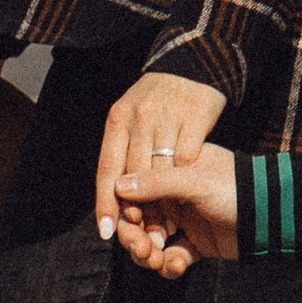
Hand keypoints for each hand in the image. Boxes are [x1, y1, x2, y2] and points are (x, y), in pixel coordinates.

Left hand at [95, 70, 226, 244]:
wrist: (192, 64)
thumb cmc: (158, 101)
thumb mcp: (131, 119)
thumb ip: (123, 153)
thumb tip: (115, 197)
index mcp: (118, 120)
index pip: (107, 168)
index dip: (105, 202)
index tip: (108, 232)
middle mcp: (139, 117)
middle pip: (134, 175)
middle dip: (139, 212)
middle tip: (145, 238)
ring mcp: (167, 115)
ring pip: (161, 171)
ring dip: (164, 205)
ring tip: (167, 227)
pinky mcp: (195, 115)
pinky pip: (188, 157)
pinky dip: (186, 180)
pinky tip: (189, 198)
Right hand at [109, 143, 241, 278]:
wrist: (273, 216)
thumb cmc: (236, 189)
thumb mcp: (195, 180)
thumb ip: (157, 183)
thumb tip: (118, 185)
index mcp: (172, 170)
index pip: (135, 189)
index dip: (127, 208)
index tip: (132, 221)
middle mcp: (174, 194)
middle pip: (138, 219)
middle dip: (135, 237)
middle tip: (142, 250)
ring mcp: (185, 220)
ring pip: (152, 241)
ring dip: (149, 254)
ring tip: (158, 261)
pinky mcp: (197, 243)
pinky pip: (173, 256)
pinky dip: (170, 264)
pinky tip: (176, 266)